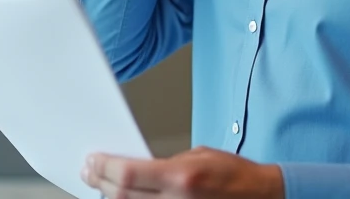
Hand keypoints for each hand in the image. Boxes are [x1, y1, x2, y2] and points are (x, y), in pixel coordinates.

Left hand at [82, 146, 283, 198]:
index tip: (93, 159)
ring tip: (99, 184)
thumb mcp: (198, 155)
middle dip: (99, 180)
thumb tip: (133, 166)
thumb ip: (164, 163)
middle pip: (122, 195)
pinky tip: (120, 198)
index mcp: (182, 177)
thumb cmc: (234, 175)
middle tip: (89, 170)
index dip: (104, 166)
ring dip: (109, 196)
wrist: (260, 197)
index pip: (128, 174)